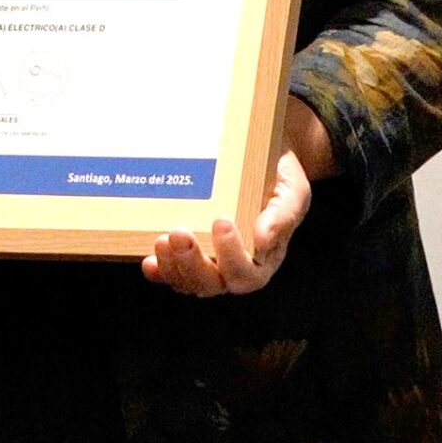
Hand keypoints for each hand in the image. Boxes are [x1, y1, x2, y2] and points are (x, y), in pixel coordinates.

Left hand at [142, 100, 329, 296]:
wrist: (264, 158)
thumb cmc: (281, 177)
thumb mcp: (292, 191)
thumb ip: (282, 215)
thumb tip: (263, 241)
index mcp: (264, 259)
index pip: (247, 274)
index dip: (231, 256)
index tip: (221, 221)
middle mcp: (236, 267)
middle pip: (213, 284)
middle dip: (193, 264)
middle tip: (180, 233)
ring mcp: (211, 262)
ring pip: (189, 281)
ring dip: (173, 266)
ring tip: (163, 239)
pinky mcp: (190, 253)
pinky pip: (173, 272)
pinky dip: (160, 270)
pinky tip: (149, 261)